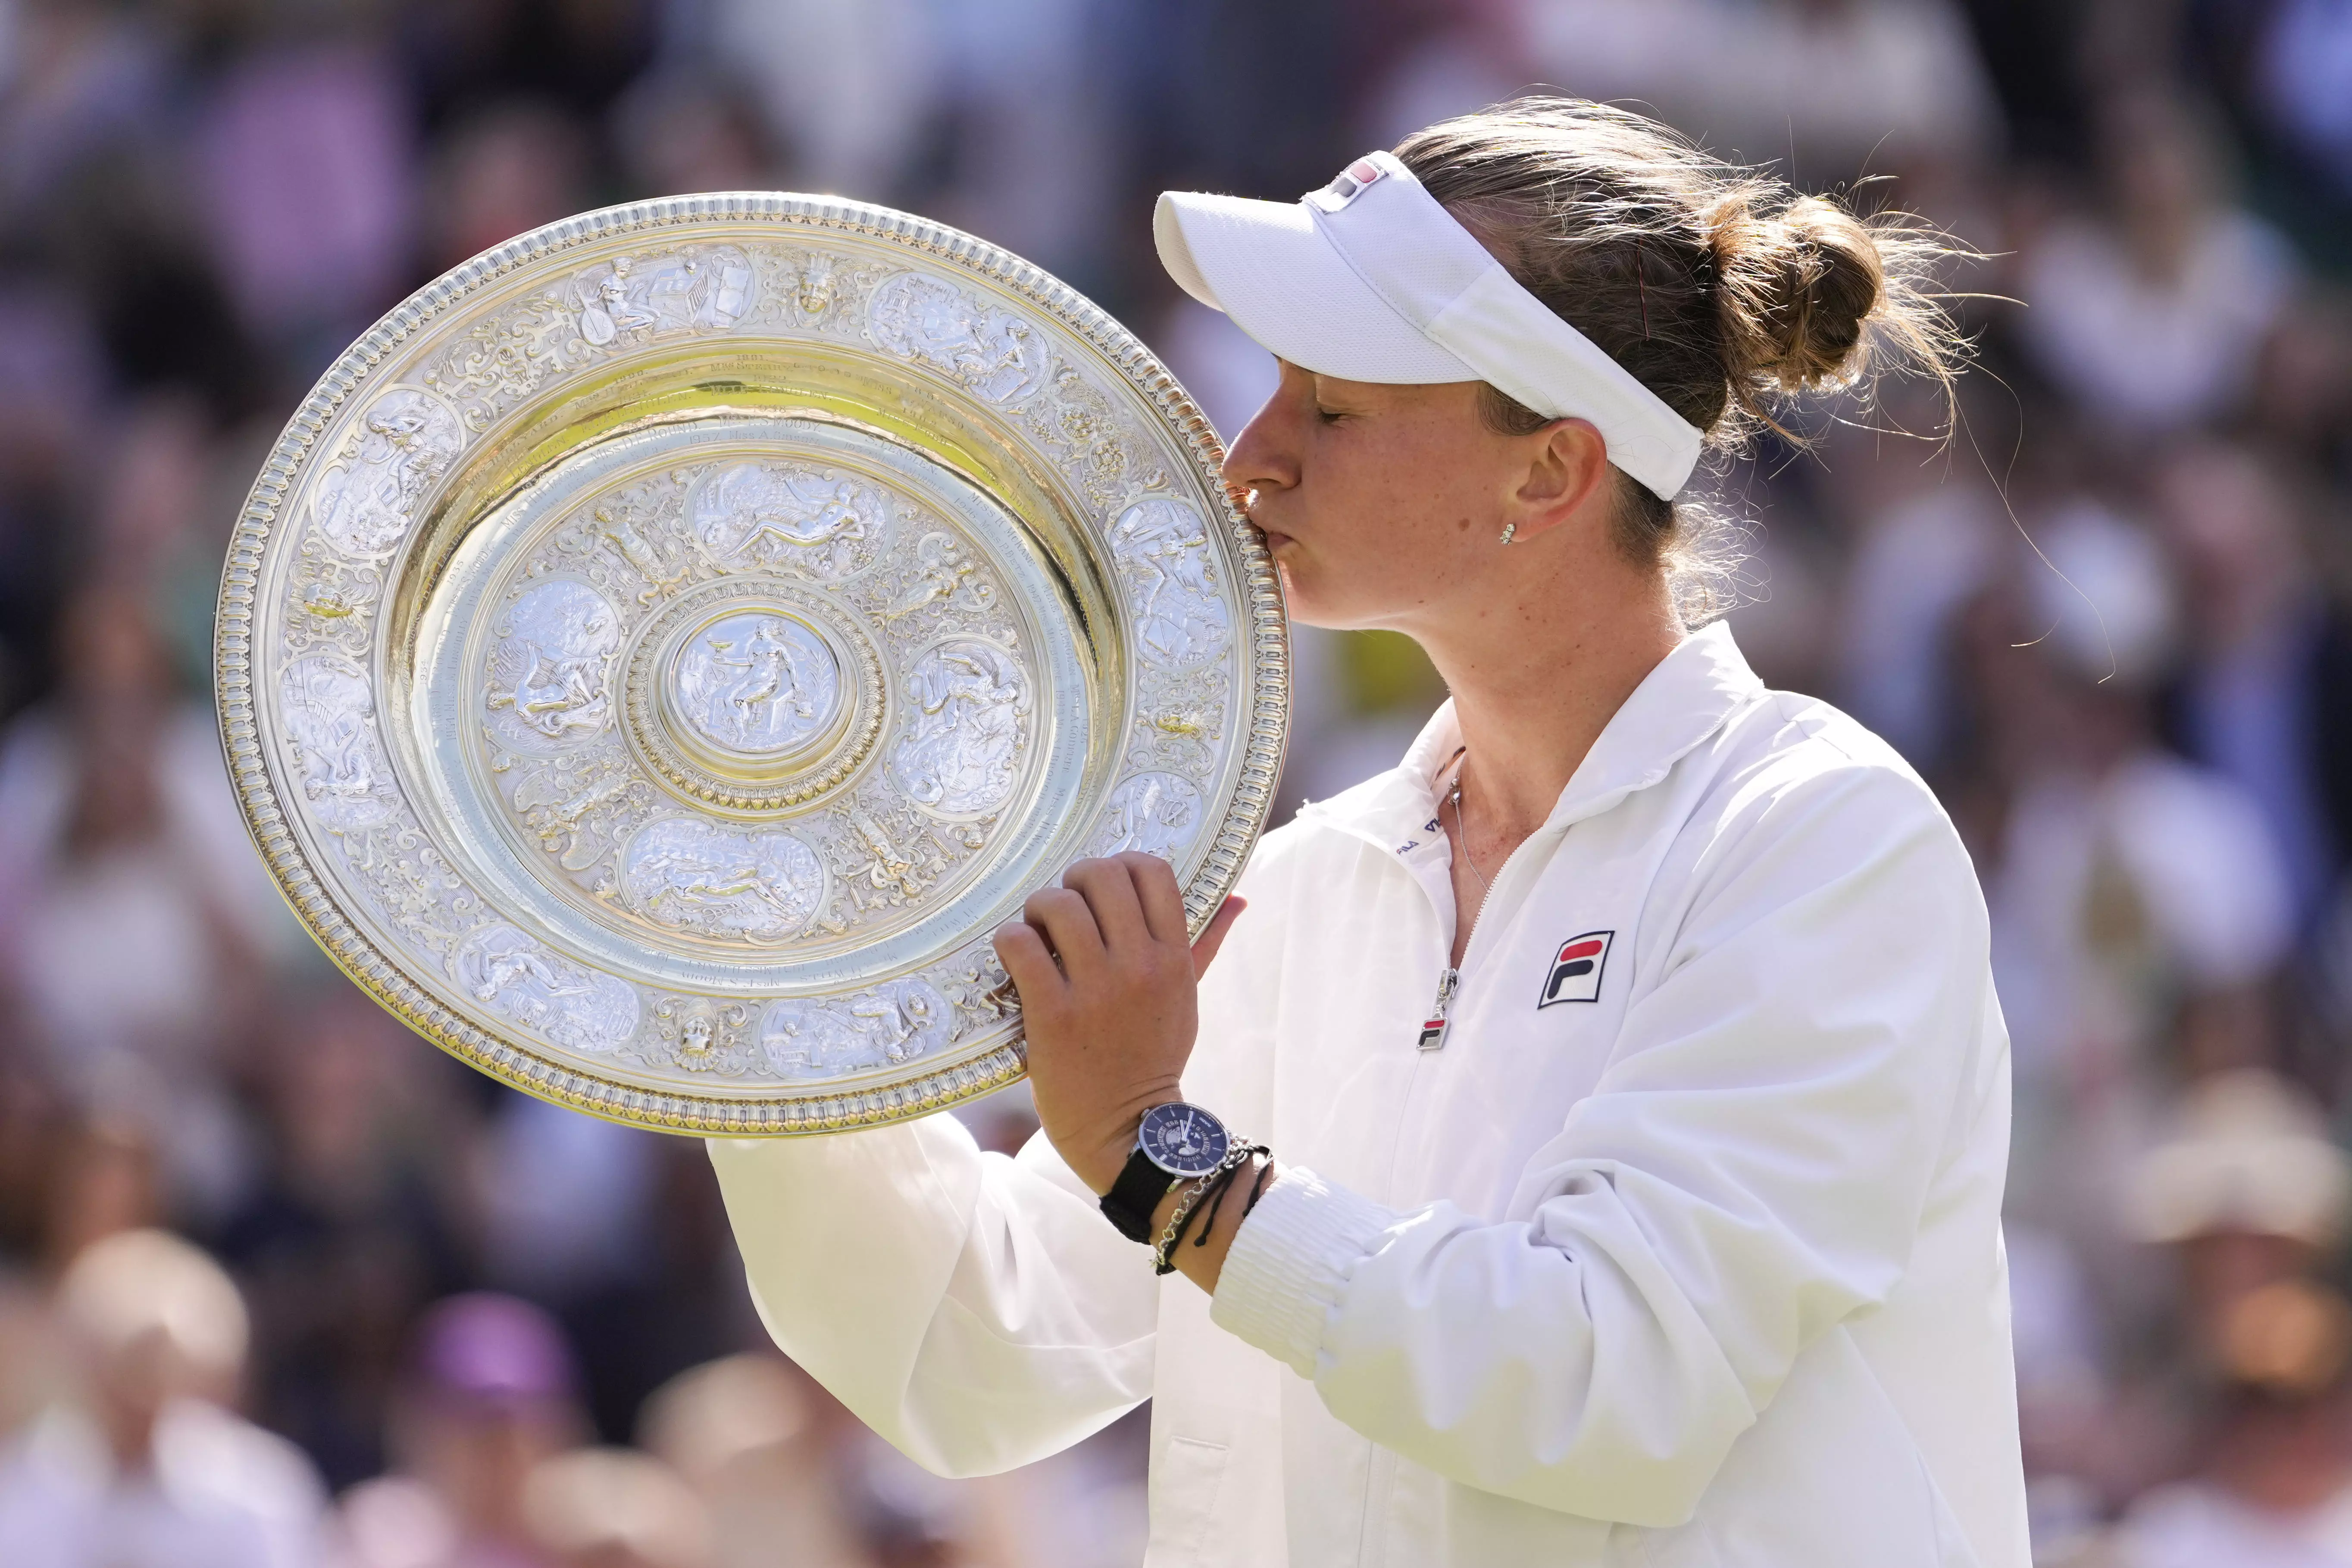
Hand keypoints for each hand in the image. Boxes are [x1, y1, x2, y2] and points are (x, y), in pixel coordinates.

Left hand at [992, 853, 1245, 1192]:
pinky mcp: (1052, 1014)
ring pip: (1056, 905)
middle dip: (1074, 881)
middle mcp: (1139, 966)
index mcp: (1173, 958)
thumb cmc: (1153, 1059)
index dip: (1121, 864)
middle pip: (1101, 876)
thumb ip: (1206, 944)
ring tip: (1036, 933)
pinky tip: (1014, 958)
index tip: (1102, 889)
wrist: (1127, 1131)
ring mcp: (1096, 989)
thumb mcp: (1187, 998)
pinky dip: (1009, 941)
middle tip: (1063, 908)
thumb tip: (1238, 898)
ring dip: (1037, 911)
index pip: (1152, 871)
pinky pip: (1020, 944)